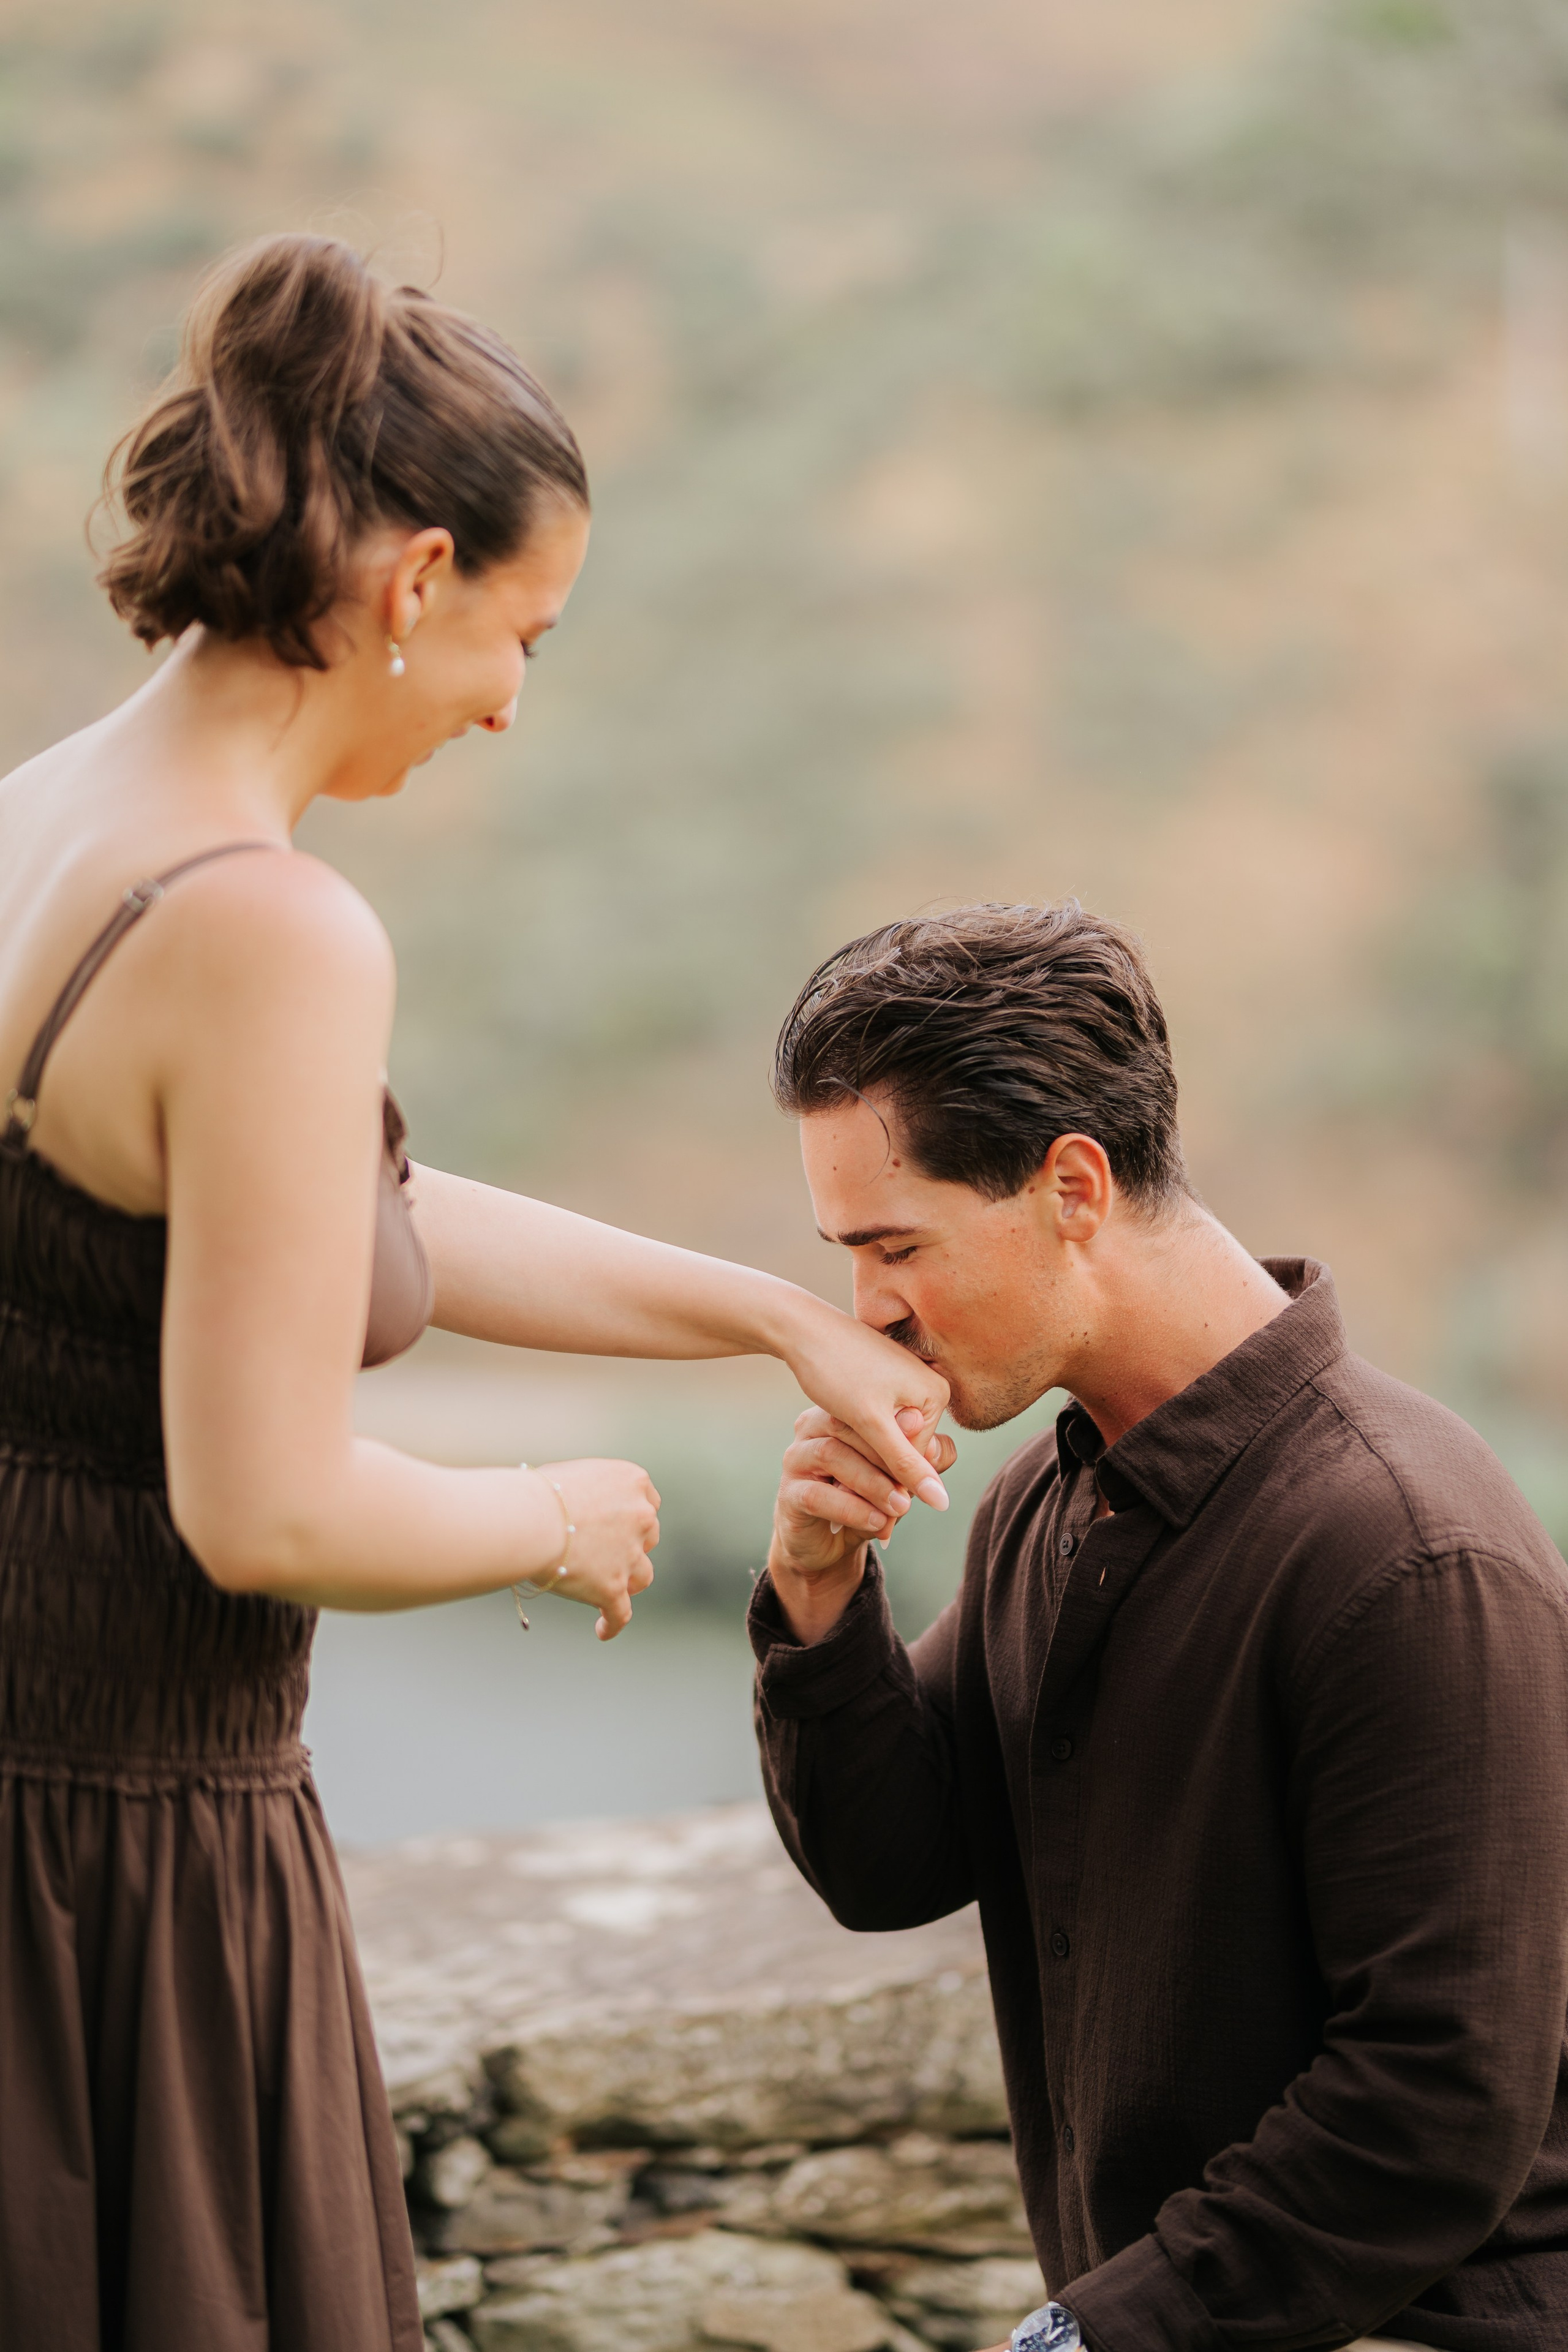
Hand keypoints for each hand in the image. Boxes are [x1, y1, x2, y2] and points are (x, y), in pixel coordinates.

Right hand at [531, 1458, 658, 1639]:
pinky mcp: (613, 1587)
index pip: (648, 1501)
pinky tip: (603, 1630)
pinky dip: (612, 1623)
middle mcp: (641, 1517)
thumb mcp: (570, 1475)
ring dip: (628, 1581)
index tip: (621, 1524)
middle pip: (648, 1538)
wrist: (529, 1518)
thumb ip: (584, 1492)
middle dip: (632, 1546)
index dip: (634, 1516)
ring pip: (641, 1576)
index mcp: (631, 1482)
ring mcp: (630, 1554)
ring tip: (608, 1589)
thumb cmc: (536, 1492)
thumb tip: (569, 1505)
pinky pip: (620, 1613)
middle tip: (607, 1553)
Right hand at [767, 1405, 956, 1643]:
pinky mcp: (788, 1493)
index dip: (904, 1434)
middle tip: (917, 1486)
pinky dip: (852, 1509)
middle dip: (889, 1458)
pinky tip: (878, 1523)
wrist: (828, 1545)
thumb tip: (938, 1448)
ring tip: (902, 1506)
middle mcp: (812, 1426)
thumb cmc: (868, 1499)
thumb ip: (921, 1462)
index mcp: (841, 1412)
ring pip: (832, 1456)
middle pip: (850, 1427)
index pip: (873, 1410)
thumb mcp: (900, 1479)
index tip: (930, 1459)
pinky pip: (817, 1494)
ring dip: (873, 1483)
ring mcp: (796, 1458)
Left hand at [781, 1300, 951, 1508]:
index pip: (917, 1460)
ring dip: (866, 1465)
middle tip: (866, 1527)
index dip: (893, 1493)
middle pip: (904, 1450)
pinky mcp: (883, 1380)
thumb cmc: (835, 1369)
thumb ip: (905, 1464)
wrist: (800, 1327)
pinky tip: (837, 1461)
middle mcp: (928, 1384)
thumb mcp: (870, 1423)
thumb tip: (943, 1502)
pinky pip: (876, 1421)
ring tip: (840, 1492)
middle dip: (880, 1480)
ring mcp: (905, 1381)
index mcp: (937, 1393)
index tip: (882, 1533)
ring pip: (887, 1439)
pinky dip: (858, 1441)